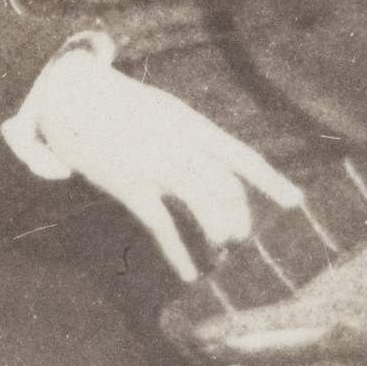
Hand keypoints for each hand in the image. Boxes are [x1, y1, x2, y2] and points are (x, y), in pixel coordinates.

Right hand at [6, 47, 302, 282]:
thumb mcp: (162, 110)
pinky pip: (163, 226)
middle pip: (227, 191)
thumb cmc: (118, 105)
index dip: (271, 182)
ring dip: (218, 237)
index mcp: (192, 125)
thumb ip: (189, 138)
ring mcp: (155, 164)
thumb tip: (217, 168)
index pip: (243, 157)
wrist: (69, 92)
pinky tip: (189, 273)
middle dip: (238, 221)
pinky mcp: (129, 184)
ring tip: (221, 254)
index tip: (297, 203)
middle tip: (237, 238)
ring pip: (205, 209)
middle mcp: (181, 145)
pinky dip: (179, 254)